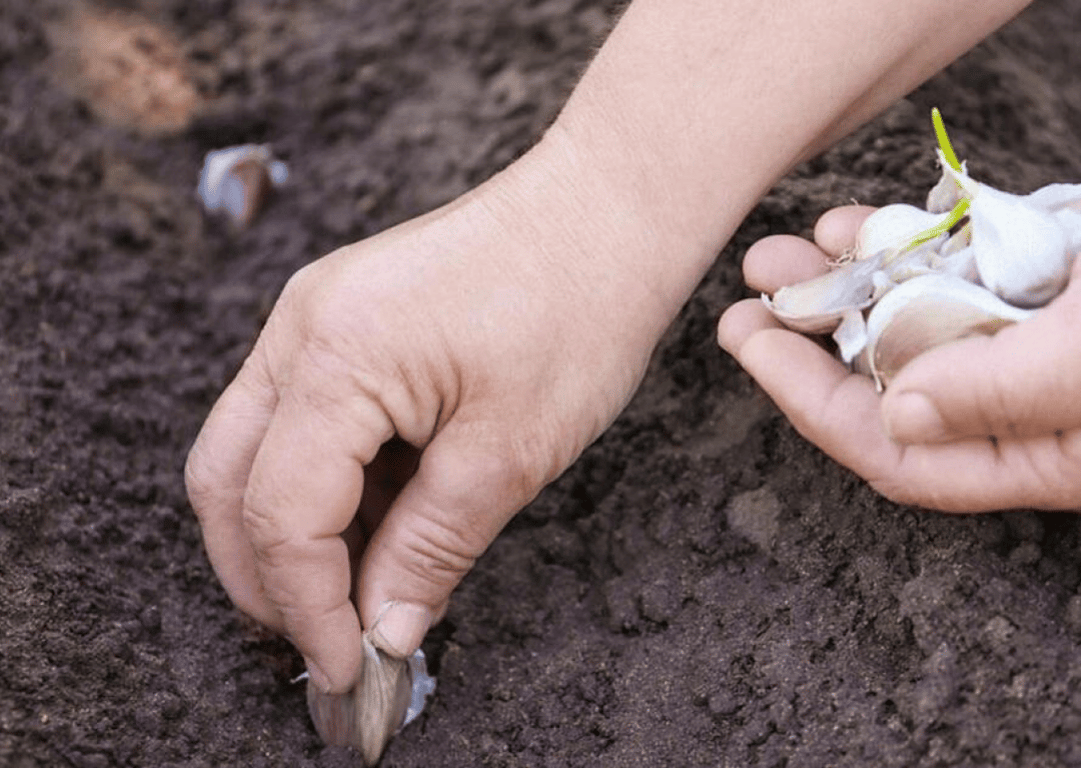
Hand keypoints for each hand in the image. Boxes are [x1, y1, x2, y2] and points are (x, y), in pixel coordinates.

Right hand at [184, 138, 674, 692]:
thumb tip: (383, 632)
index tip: (347, 670)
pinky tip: (381, 527)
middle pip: (229, 480)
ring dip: (298, 532)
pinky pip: (302, 417)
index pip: (280, 514)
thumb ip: (430, 548)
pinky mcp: (344, 317)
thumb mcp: (510, 452)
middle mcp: (301, 328)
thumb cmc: (579, 308)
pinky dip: (327, 484)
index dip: (306, 608)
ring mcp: (315, 315)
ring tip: (365, 591)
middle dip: (265, 576)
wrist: (609, 210)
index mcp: (335, 356)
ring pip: (258, 450)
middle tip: (327, 642)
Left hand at [720, 109, 1080, 513]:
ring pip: (921, 335)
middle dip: (817, 348)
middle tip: (748, 304)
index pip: (908, 459)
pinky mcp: (1059, 294)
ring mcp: (1053, 353)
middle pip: (900, 398)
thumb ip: (1003, 390)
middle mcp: (1049, 416)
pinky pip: (959, 284)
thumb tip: (894, 415)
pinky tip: (860, 226)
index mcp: (1065, 457)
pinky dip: (907, 256)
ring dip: (850, 293)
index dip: (818, 408)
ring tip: (784, 252)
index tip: (753, 353)